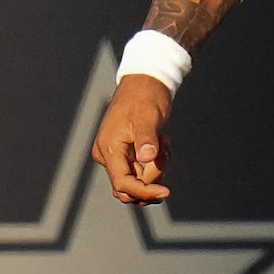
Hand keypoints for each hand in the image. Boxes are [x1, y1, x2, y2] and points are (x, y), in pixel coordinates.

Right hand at [92, 74, 173, 203]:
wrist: (145, 80)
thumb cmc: (145, 96)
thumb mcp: (147, 117)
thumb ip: (146, 138)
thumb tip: (147, 158)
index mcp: (108, 148)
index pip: (122, 184)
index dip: (144, 191)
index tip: (166, 192)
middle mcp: (107, 155)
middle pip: (130, 187)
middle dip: (153, 177)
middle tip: (165, 152)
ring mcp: (116, 155)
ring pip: (138, 179)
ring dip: (157, 167)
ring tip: (164, 142)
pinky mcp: (126, 152)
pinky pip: (141, 169)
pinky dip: (156, 161)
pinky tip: (162, 142)